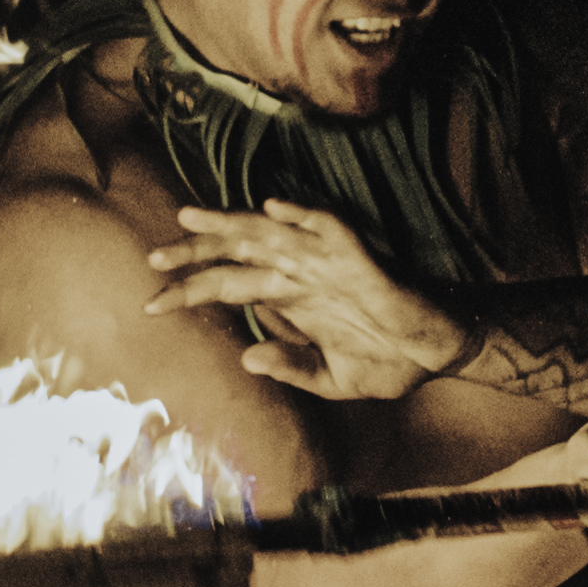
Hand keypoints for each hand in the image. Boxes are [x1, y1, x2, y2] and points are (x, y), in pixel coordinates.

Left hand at [145, 198, 472, 400]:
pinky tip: (274, 207)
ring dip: (232, 224)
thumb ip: (292, 367)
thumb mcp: (332, 379)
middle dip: (194, 252)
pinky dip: (303, 217)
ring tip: (190, 217)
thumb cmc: (389, 363)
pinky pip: (331, 230)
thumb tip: (247, 356)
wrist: (437, 357)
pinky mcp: (361, 262)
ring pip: (271, 234)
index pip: (228, 286)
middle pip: (237, 253)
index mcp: (291, 298)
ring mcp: (329, 264)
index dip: (189, 291)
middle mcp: (302, 274)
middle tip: (153, 257)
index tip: (150, 305)